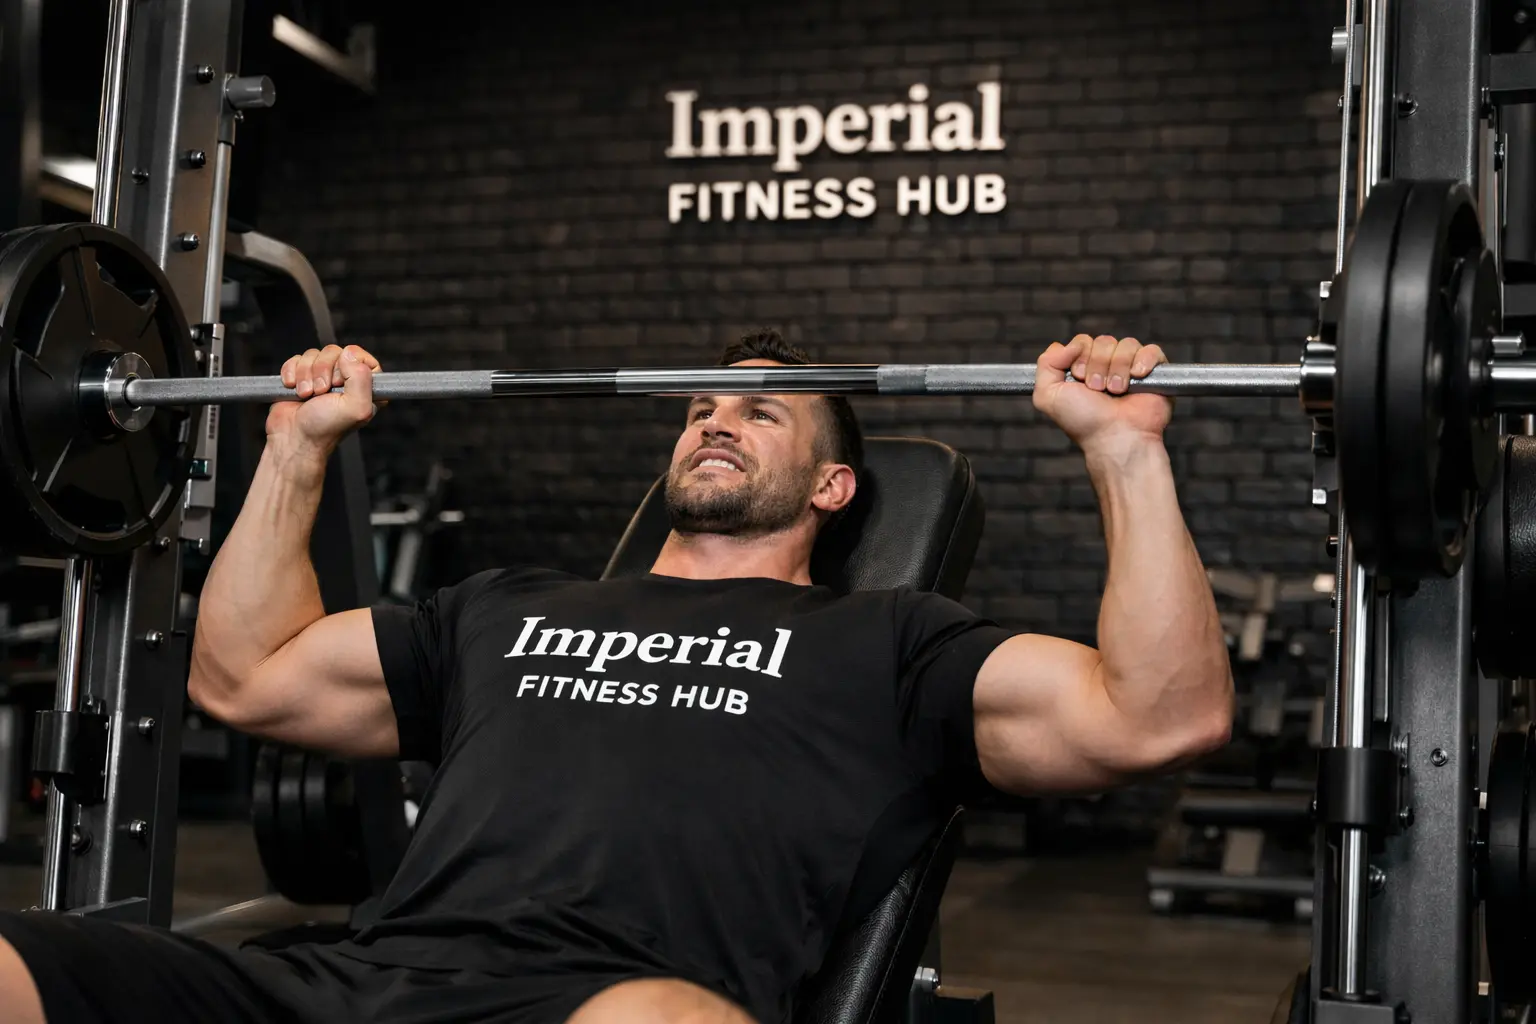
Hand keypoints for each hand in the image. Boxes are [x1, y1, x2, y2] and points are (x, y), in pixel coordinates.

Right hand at [266, 344, 381, 456]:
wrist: (294, 438)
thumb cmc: (325, 429)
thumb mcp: (355, 407)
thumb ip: (361, 378)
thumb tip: (349, 354)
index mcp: (366, 389)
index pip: (364, 359)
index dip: (349, 366)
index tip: (340, 383)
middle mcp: (346, 381)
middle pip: (336, 352)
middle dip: (323, 371)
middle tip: (321, 393)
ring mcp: (324, 377)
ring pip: (315, 354)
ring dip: (306, 374)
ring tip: (307, 395)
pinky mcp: (302, 376)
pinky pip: (297, 358)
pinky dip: (292, 372)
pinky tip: (293, 389)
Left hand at [1032, 335, 1170, 450]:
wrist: (1116, 437)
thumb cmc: (1084, 421)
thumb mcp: (1048, 395)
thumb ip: (1045, 364)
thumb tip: (1063, 345)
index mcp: (1083, 369)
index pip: (1082, 341)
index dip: (1080, 356)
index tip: (1079, 379)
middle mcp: (1107, 366)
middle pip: (1103, 341)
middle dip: (1097, 365)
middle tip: (1098, 390)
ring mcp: (1131, 368)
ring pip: (1126, 344)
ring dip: (1117, 368)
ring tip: (1116, 391)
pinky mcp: (1155, 372)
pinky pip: (1151, 350)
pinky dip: (1143, 362)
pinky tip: (1137, 378)